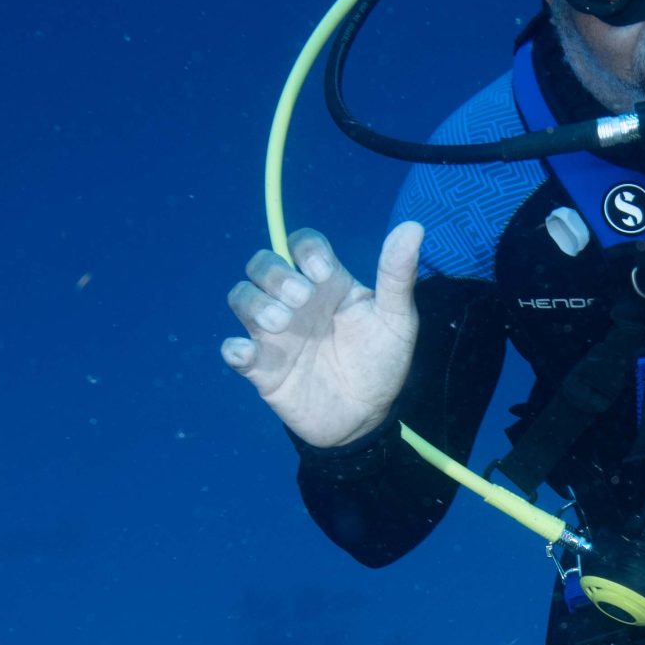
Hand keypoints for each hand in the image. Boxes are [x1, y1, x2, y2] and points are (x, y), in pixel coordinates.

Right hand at [221, 223, 422, 448]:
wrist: (368, 416)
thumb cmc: (381, 360)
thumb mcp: (397, 319)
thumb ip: (398, 276)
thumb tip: (413, 228)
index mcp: (327, 283)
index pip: (302, 243)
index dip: (305, 249)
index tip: (322, 272)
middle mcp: (295, 301)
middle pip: (262, 263)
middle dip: (274, 273)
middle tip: (302, 299)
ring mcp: (275, 333)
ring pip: (241, 297)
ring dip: (254, 303)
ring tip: (282, 323)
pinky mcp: (261, 368)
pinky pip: (232, 350)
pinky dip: (234, 349)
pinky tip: (251, 354)